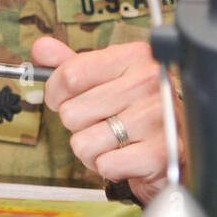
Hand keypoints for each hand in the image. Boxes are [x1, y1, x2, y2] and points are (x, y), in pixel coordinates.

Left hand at [31, 36, 181, 203]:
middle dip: (79, 125)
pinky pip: (104, 164)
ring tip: (114, 141)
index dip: (55, 93)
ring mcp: (156, 116)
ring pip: (83, 142)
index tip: (61, 100)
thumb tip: (41, 49)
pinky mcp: (160, 152)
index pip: (70, 74)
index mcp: (133, 56)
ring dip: (92, 149)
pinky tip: (126, 156)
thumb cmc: (135, 110)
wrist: (175, 148)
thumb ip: (71, 64)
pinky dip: (109, 167)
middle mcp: (148, 81)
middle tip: (103, 123)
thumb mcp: (105, 78)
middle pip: (71, 112)